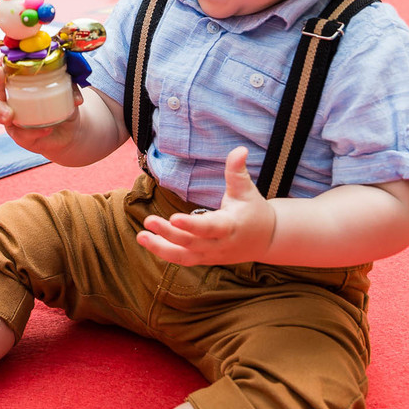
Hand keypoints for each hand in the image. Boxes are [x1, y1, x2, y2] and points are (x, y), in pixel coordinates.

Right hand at [0, 64, 82, 156]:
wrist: (69, 130)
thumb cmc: (64, 104)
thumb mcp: (70, 92)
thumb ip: (73, 89)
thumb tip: (77, 98)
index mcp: (21, 82)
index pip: (6, 67)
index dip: (1, 62)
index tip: (4, 58)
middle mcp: (12, 98)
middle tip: (1, 75)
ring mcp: (13, 117)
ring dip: (1, 111)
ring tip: (9, 114)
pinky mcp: (20, 135)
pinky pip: (22, 134)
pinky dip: (34, 131)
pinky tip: (46, 129)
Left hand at [136, 146, 276, 265]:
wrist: (268, 240)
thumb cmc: (254, 210)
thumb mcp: (247, 190)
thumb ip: (237, 171)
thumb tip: (239, 149)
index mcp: (230, 226)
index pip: (209, 228)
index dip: (191, 225)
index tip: (173, 218)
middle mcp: (219, 244)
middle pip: (191, 243)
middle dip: (169, 234)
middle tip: (148, 221)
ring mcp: (211, 255)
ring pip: (184, 256)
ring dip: (160, 248)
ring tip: (140, 236)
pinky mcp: (204, 259)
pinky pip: (182, 259)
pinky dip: (164, 252)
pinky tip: (147, 240)